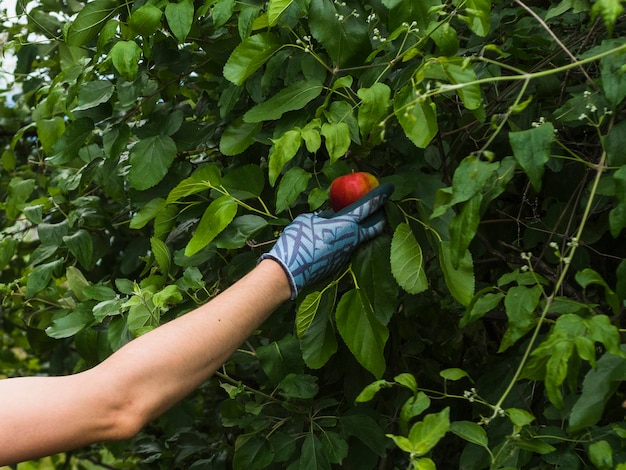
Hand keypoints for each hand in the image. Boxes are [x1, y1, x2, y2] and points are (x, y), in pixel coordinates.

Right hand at [260, 183, 393, 299]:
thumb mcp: (308, 219)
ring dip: (364, 230)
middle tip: (383, 209)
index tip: (389, 188)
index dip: (380, 195)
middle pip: (375, 227)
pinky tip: (339, 238)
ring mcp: (347, 254)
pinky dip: (349, 241)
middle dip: (381, 216)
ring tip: (361, 222)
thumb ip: (324, 216)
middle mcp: (352, 240)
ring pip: (362, 239)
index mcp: (346, 224)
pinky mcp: (339, 264)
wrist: (288, 272)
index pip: (369, 206)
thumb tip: (331, 216)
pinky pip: (349, 248)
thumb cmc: (297, 240)